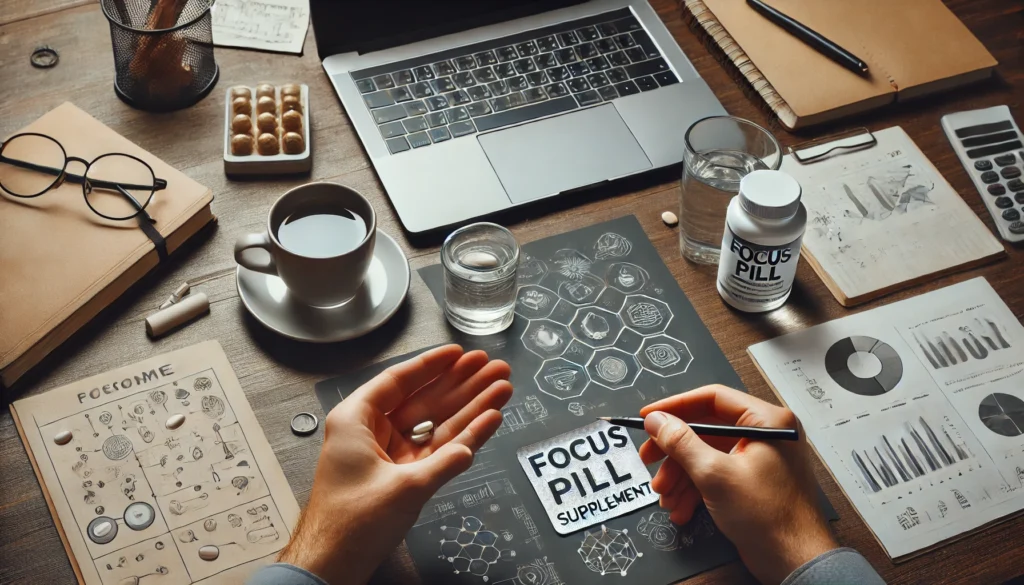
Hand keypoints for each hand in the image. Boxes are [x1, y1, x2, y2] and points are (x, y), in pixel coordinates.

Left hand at [278, 345, 512, 584]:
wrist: (332, 565)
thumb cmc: (348, 524)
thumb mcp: (402, 489)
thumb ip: (442, 464)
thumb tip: (469, 448)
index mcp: (355, 420)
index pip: (398, 381)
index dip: (432, 364)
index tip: (459, 353)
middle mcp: (372, 432)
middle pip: (423, 398)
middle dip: (461, 383)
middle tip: (493, 367)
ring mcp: (389, 454)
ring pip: (435, 422)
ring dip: (469, 407)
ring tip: (502, 388)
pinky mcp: (401, 475)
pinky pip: (437, 448)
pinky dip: (463, 436)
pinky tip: (488, 420)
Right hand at [638, 385, 836, 584]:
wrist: (794, 560)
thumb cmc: (769, 516)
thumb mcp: (715, 475)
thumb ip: (681, 443)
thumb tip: (657, 420)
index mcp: (766, 421)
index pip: (713, 398)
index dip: (676, 406)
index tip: (649, 416)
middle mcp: (765, 434)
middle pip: (706, 429)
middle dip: (674, 451)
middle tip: (649, 459)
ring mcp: (759, 458)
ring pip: (707, 454)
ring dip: (681, 476)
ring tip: (665, 496)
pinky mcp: (752, 481)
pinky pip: (716, 474)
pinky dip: (695, 489)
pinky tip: (681, 508)